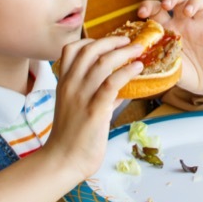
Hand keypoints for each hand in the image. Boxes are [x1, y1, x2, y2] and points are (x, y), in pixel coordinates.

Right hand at [48, 36, 147, 178]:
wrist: (63, 160)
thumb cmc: (72, 137)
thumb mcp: (80, 109)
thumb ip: (98, 96)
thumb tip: (120, 89)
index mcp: (64, 83)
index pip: (71, 49)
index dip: (91, 40)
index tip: (109, 42)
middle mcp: (70, 85)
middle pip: (89, 49)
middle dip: (112, 41)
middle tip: (129, 41)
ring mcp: (81, 96)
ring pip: (103, 62)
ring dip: (124, 52)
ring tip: (139, 50)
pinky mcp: (95, 110)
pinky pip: (111, 83)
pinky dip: (126, 71)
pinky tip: (138, 68)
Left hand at [139, 0, 202, 96]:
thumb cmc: (184, 74)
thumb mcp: (165, 68)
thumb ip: (154, 61)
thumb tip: (134, 57)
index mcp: (169, 29)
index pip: (157, 9)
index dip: (148, 6)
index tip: (142, 13)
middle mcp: (185, 23)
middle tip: (166, 5)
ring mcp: (202, 26)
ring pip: (201, 2)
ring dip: (194, 2)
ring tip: (188, 12)